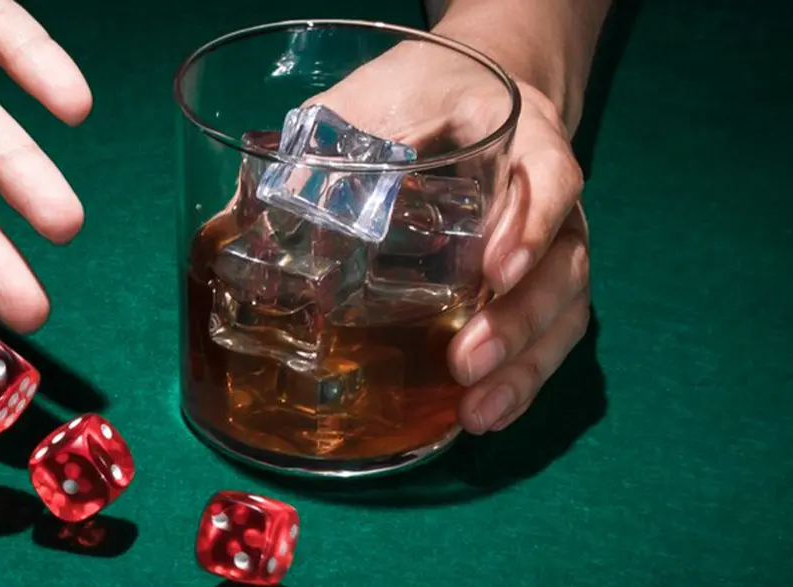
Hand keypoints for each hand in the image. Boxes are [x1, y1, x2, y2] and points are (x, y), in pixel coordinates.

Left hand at [312, 41, 590, 435]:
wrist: (469, 88)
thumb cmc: (418, 91)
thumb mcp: (369, 99)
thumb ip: (320, 148)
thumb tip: (229, 224)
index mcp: (521, 134)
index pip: (550, 176)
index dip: (530, 224)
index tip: (493, 270)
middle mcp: (550, 194)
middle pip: (562, 262)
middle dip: (518, 319)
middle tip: (465, 361)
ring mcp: (550, 242)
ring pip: (563, 308)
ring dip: (524, 365)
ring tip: (477, 412)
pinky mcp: (534, 280)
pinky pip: (548, 331)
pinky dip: (522, 376)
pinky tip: (483, 414)